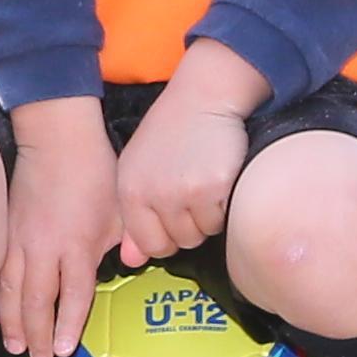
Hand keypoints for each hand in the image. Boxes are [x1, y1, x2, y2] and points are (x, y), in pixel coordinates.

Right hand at [0, 103, 117, 356]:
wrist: (58, 137)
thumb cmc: (95, 172)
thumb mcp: (119, 210)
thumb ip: (124, 242)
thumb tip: (133, 264)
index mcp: (78, 245)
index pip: (73, 296)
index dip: (68, 326)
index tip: (65, 351)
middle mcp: (45, 248)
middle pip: (37, 301)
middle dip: (36, 334)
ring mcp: (20, 239)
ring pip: (11, 290)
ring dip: (11, 322)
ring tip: (13, 346)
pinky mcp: (5, 229)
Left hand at [108, 46, 263, 267]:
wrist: (204, 96)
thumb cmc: (172, 132)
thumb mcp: (140, 169)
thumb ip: (135, 217)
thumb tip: (131, 261)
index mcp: (130, 191)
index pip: (148, 245)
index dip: (167, 237)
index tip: (175, 216)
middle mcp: (153, 194)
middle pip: (178, 243)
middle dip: (190, 226)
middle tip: (193, 192)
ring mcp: (183, 192)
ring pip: (202, 234)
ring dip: (209, 217)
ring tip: (206, 183)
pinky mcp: (214, 187)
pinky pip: (223, 220)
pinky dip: (226, 206)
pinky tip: (219, 179)